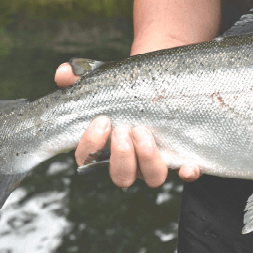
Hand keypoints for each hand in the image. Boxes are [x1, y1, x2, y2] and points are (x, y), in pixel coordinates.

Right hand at [54, 62, 201, 188]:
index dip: (91, 146)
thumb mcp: (103, 79)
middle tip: (123, 129)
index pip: (88, 160)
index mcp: (105, 148)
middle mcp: (131, 161)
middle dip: (121, 155)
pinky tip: (189, 166)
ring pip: (152, 178)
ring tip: (144, 131)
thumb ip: (80, 77)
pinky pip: (187, 173)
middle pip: (122, 177)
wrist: (158, 79)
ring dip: (147, 159)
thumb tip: (63, 73)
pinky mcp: (181, 155)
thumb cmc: (125, 87)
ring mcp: (156, 161)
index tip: (102, 120)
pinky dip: (188, 172)